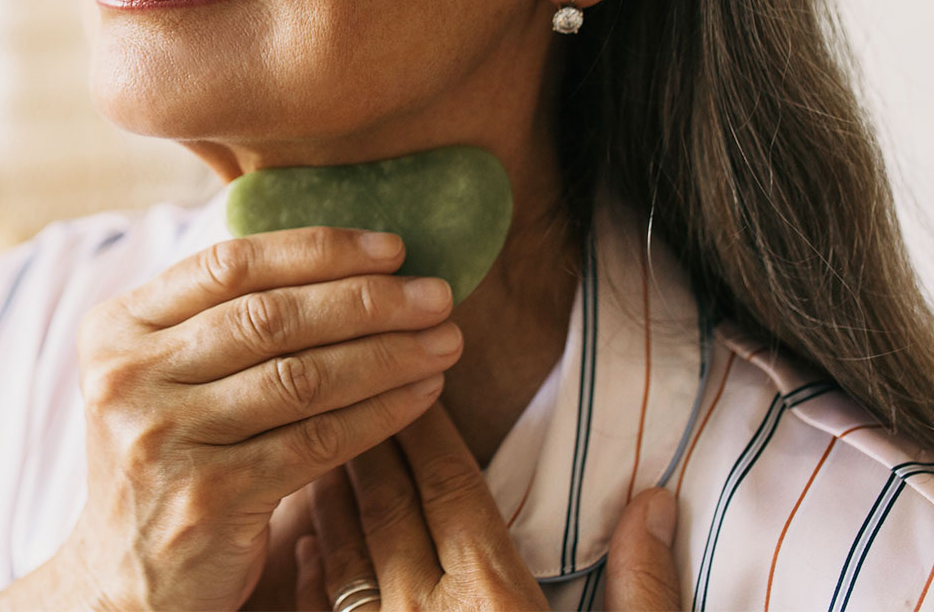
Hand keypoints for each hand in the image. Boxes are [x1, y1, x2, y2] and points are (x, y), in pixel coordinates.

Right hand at [0, 228, 461, 611]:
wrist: (121, 582)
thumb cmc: (169, 454)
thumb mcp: (164, 373)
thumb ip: (221, 315)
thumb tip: (345, 260)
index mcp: (117, 327)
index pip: (231, 263)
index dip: (318, 250)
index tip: (392, 248)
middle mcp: (130, 376)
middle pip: (271, 316)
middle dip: (367, 299)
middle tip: (436, 294)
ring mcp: (164, 438)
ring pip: (301, 377)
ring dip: (386, 353)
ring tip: (443, 341)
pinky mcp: (208, 498)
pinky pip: (315, 441)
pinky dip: (378, 413)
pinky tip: (420, 396)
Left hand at [295, 402, 681, 611]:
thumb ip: (647, 587)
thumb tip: (658, 497)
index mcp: (496, 602)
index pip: (451, 483)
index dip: (430, 423)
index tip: (413, 375)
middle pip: (387, 501)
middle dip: (370, 433)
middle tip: (350, 376)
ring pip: (344, 546)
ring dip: (333, 486)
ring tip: (323, 434)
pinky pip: (322, 610)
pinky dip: (314, 562)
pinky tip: (306, 534)